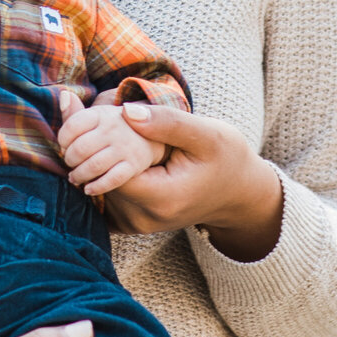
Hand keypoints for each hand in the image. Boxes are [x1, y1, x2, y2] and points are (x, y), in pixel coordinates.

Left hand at [56, 87, 163, 195]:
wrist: (150, 136)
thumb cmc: (113, 128)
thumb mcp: (96, 116)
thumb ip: (75, 112)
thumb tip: (64, 95)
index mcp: (101, 114)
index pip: (72, 126)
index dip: (62, 140)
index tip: (64, 145)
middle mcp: (113, 129)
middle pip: (80, 148)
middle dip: (70, 160)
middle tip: (70, 163)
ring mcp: (124, 147)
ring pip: (93, 166)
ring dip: (79, 175)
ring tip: (75, 177)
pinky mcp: (133, 165)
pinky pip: (112, 180)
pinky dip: (97, 187)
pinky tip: (88, 189)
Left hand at [101, 107, 284, 260]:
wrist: (239, 194)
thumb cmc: (227, 159)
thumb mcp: (207, 134)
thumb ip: (167, 123)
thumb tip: (126, 111)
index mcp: (160, 198)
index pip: (108, 169)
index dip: (99, 140)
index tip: (106, 116)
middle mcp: (143, 219)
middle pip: (98, 178)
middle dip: (97, 148)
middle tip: (107, 119)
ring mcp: (135, 225)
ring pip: (97, 186)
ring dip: (99, 159)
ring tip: (115, 135)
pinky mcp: (130, 224)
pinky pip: (103, 197)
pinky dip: (103, 175)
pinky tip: (116, 156)